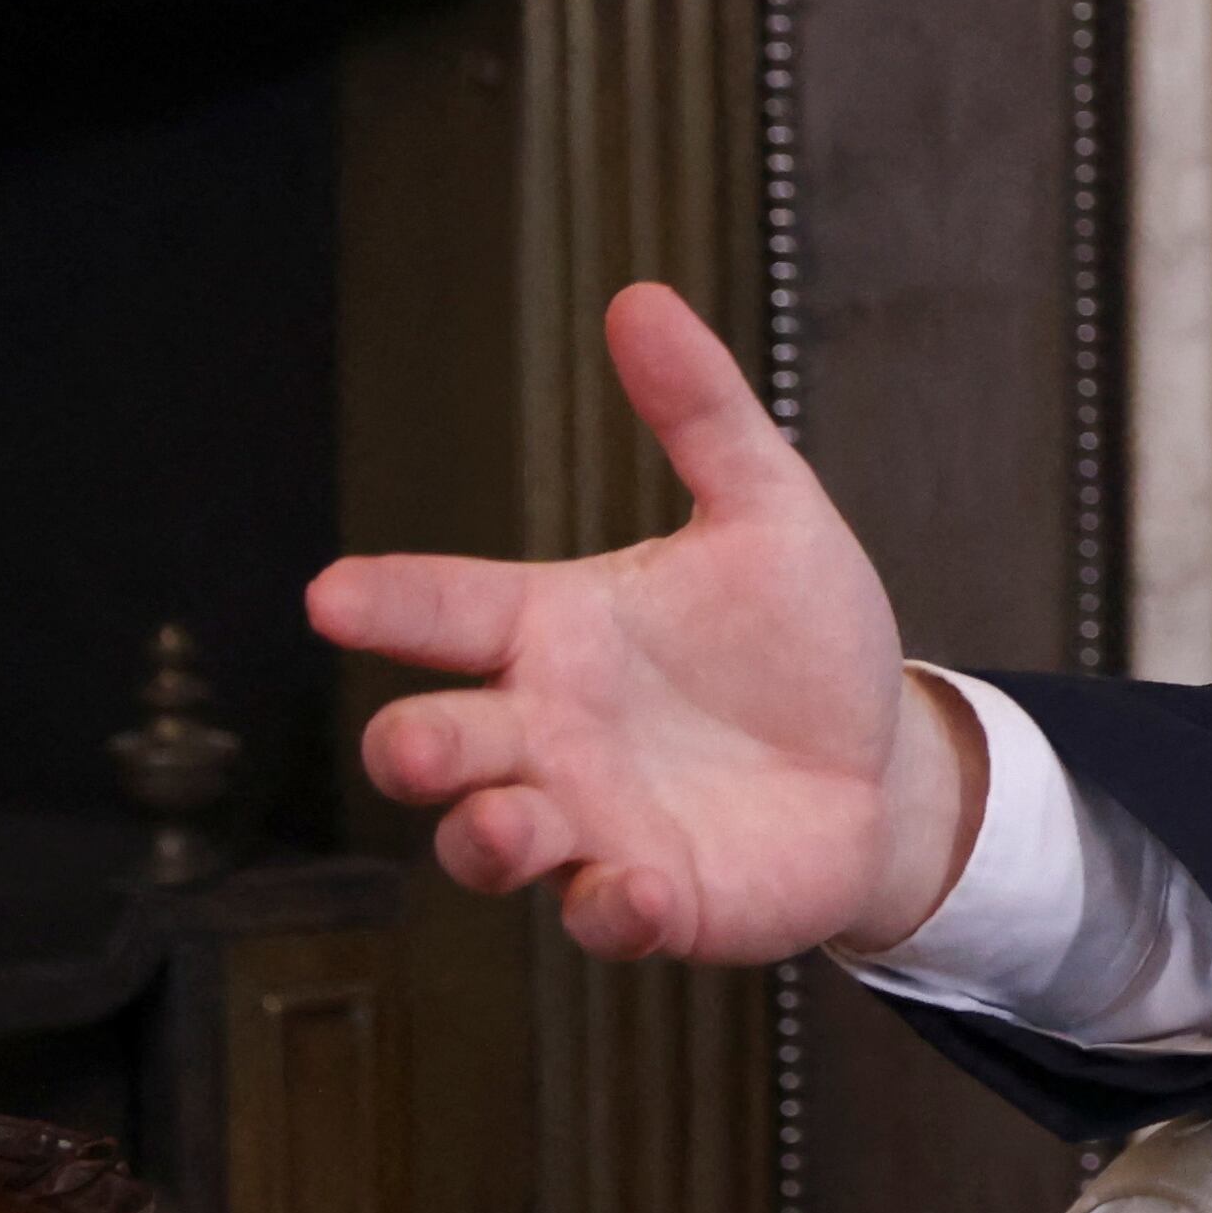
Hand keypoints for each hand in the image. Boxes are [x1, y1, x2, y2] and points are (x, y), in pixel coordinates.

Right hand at [308, 283, 985, 963]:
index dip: (385, 601)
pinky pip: (603, 915)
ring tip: (512, 824)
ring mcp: (589, 823)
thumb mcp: (769, 512)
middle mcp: (546, 731)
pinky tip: (641, 888)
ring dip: (487, 837)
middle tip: (417, 742)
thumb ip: (702, 417)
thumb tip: (641, 298)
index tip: (330, 596)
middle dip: (413, 747)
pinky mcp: (653, 898)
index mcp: (554, 629)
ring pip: (489, 840)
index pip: (443, 606)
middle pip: (434, 741)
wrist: (881, 760)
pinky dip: (612, 908)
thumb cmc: (801, 638)